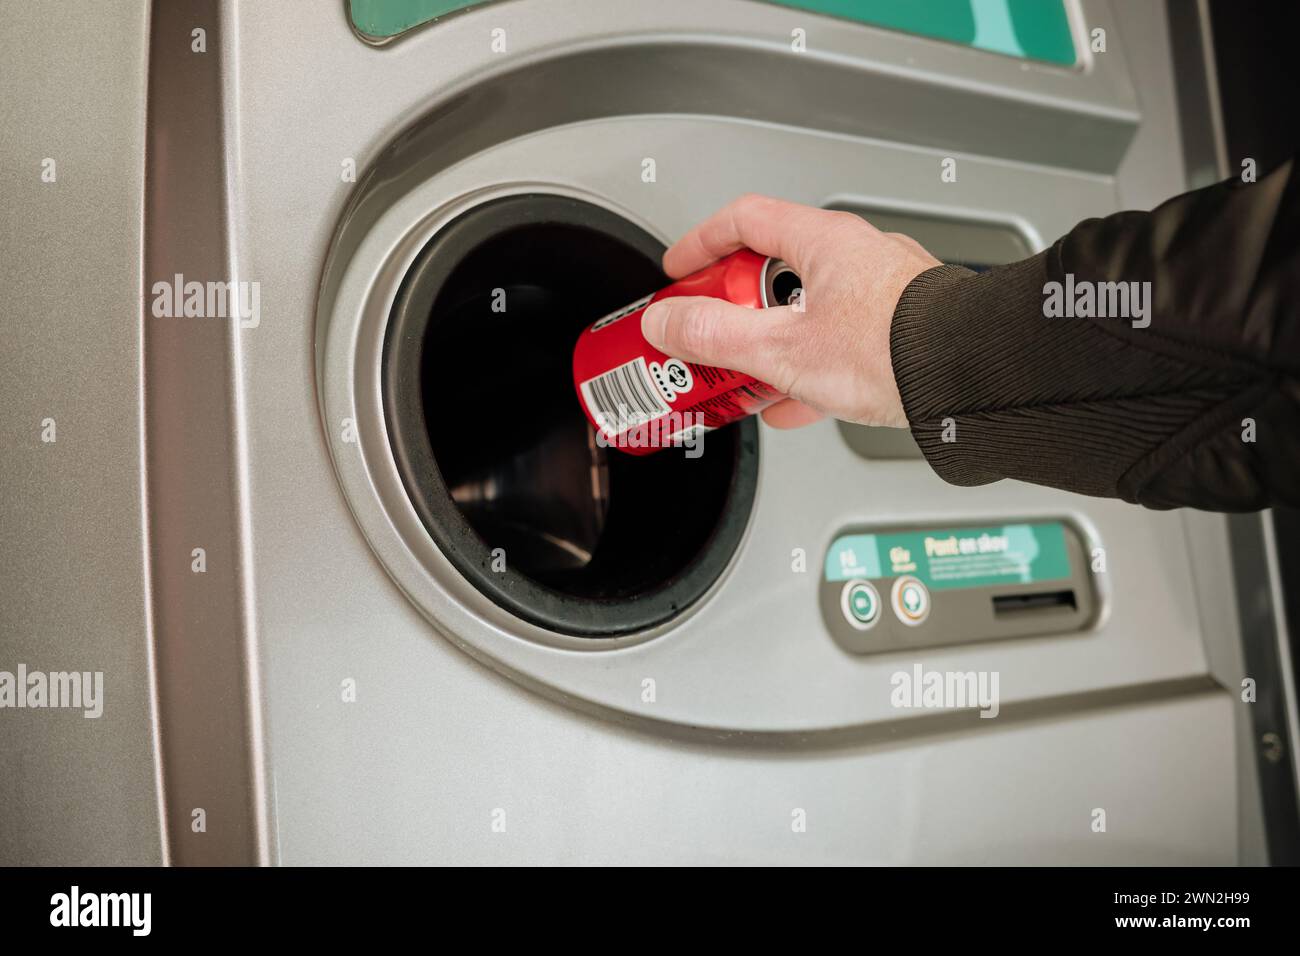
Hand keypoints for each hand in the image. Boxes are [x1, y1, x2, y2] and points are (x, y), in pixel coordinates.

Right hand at [640, 194, 940, 428]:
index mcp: (825, 242)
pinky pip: (840, 345)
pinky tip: (796, 403)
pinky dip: (808, 370)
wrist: (974, 380)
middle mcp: (858, 258)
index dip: (702, 243)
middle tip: (708, 336)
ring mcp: (883, 294)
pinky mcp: (901, 332)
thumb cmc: (897, 350)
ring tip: (747, 378)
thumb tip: (667, 324)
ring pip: (807, 313)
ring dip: (770, 345)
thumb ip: (715, 335)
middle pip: (773, 272)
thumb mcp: (783, 348)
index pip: (745, 220)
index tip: (679, 270)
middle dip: (732, 310)